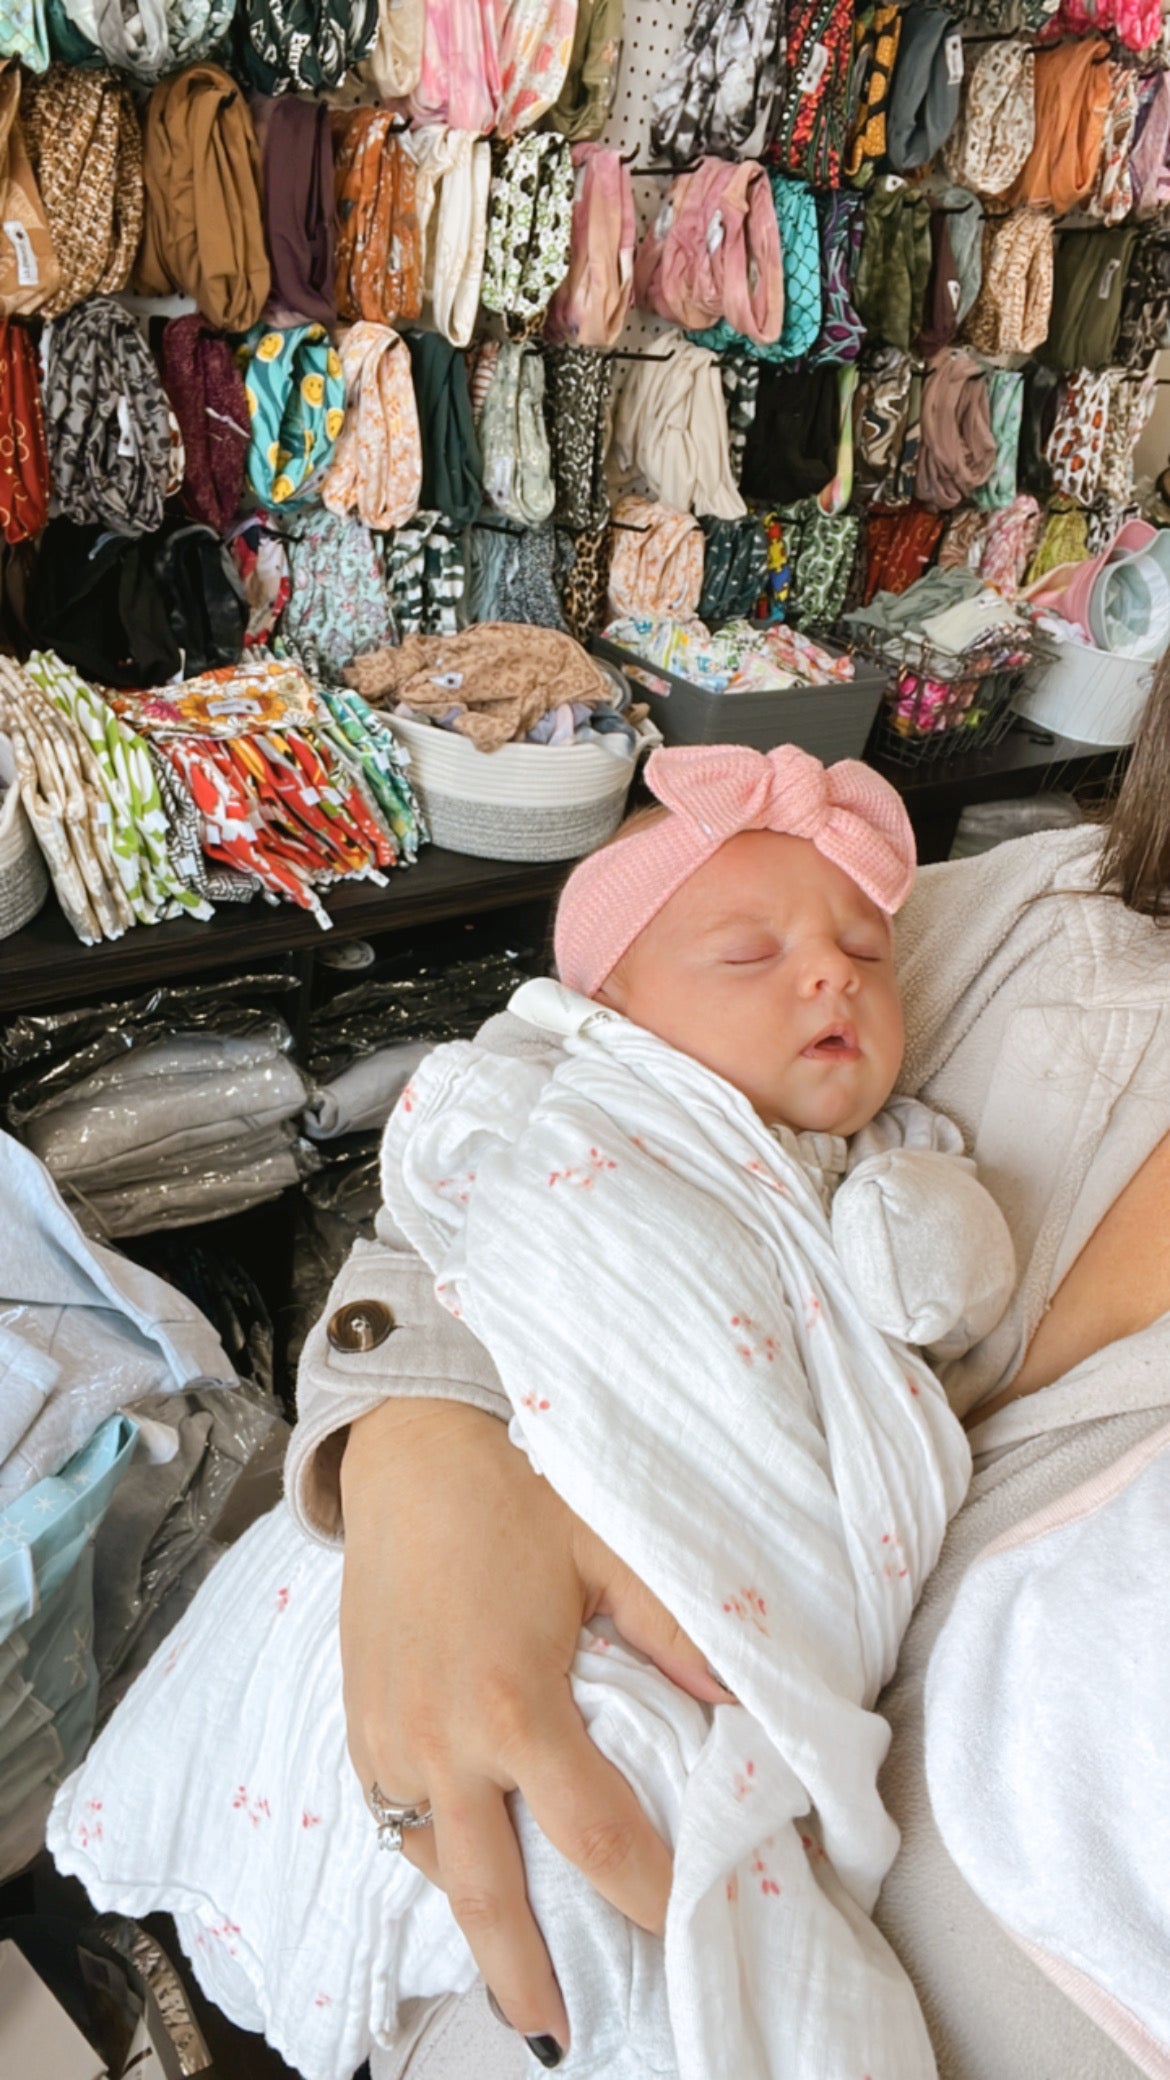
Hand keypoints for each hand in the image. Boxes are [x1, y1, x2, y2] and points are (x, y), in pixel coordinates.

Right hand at [339, 1396, 729, 2054]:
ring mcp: (388, 1737)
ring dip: (473, 1908)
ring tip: (517, 1955)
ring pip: (430, 1858)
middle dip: (524, 1976)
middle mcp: (441, 1738)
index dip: (643, 1892)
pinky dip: (429, 1845)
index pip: (594, 1834)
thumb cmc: (514, 1499)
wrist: (406, 1455)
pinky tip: (462, 1854)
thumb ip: (673, 1636)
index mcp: (513, 1703)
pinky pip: (393, 1814)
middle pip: (488, 1893)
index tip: (676, 1926)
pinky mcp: (356, 1723)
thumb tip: (738, 1708)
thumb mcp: (607, 1556)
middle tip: (557, 2036)